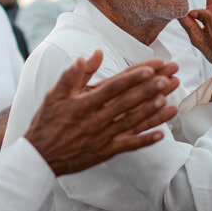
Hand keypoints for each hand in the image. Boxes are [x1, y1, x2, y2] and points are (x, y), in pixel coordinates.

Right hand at [24, 52, 179, 175]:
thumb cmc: (47, 122)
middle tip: (170, 78)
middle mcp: (96, 120)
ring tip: (171, 100)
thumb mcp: (55, 94)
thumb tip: (94, 54)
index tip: (151, 68)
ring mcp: (103, 137)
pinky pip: (129, 145)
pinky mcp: (106, 152)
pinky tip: (162, 134)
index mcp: (84, 103)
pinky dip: (146, 140)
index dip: (133, 77)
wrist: (40, 156)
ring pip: (132, 122)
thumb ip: (74, 74)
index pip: (114, 87)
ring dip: (153, 111)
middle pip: (128, 102)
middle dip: (151, 89)